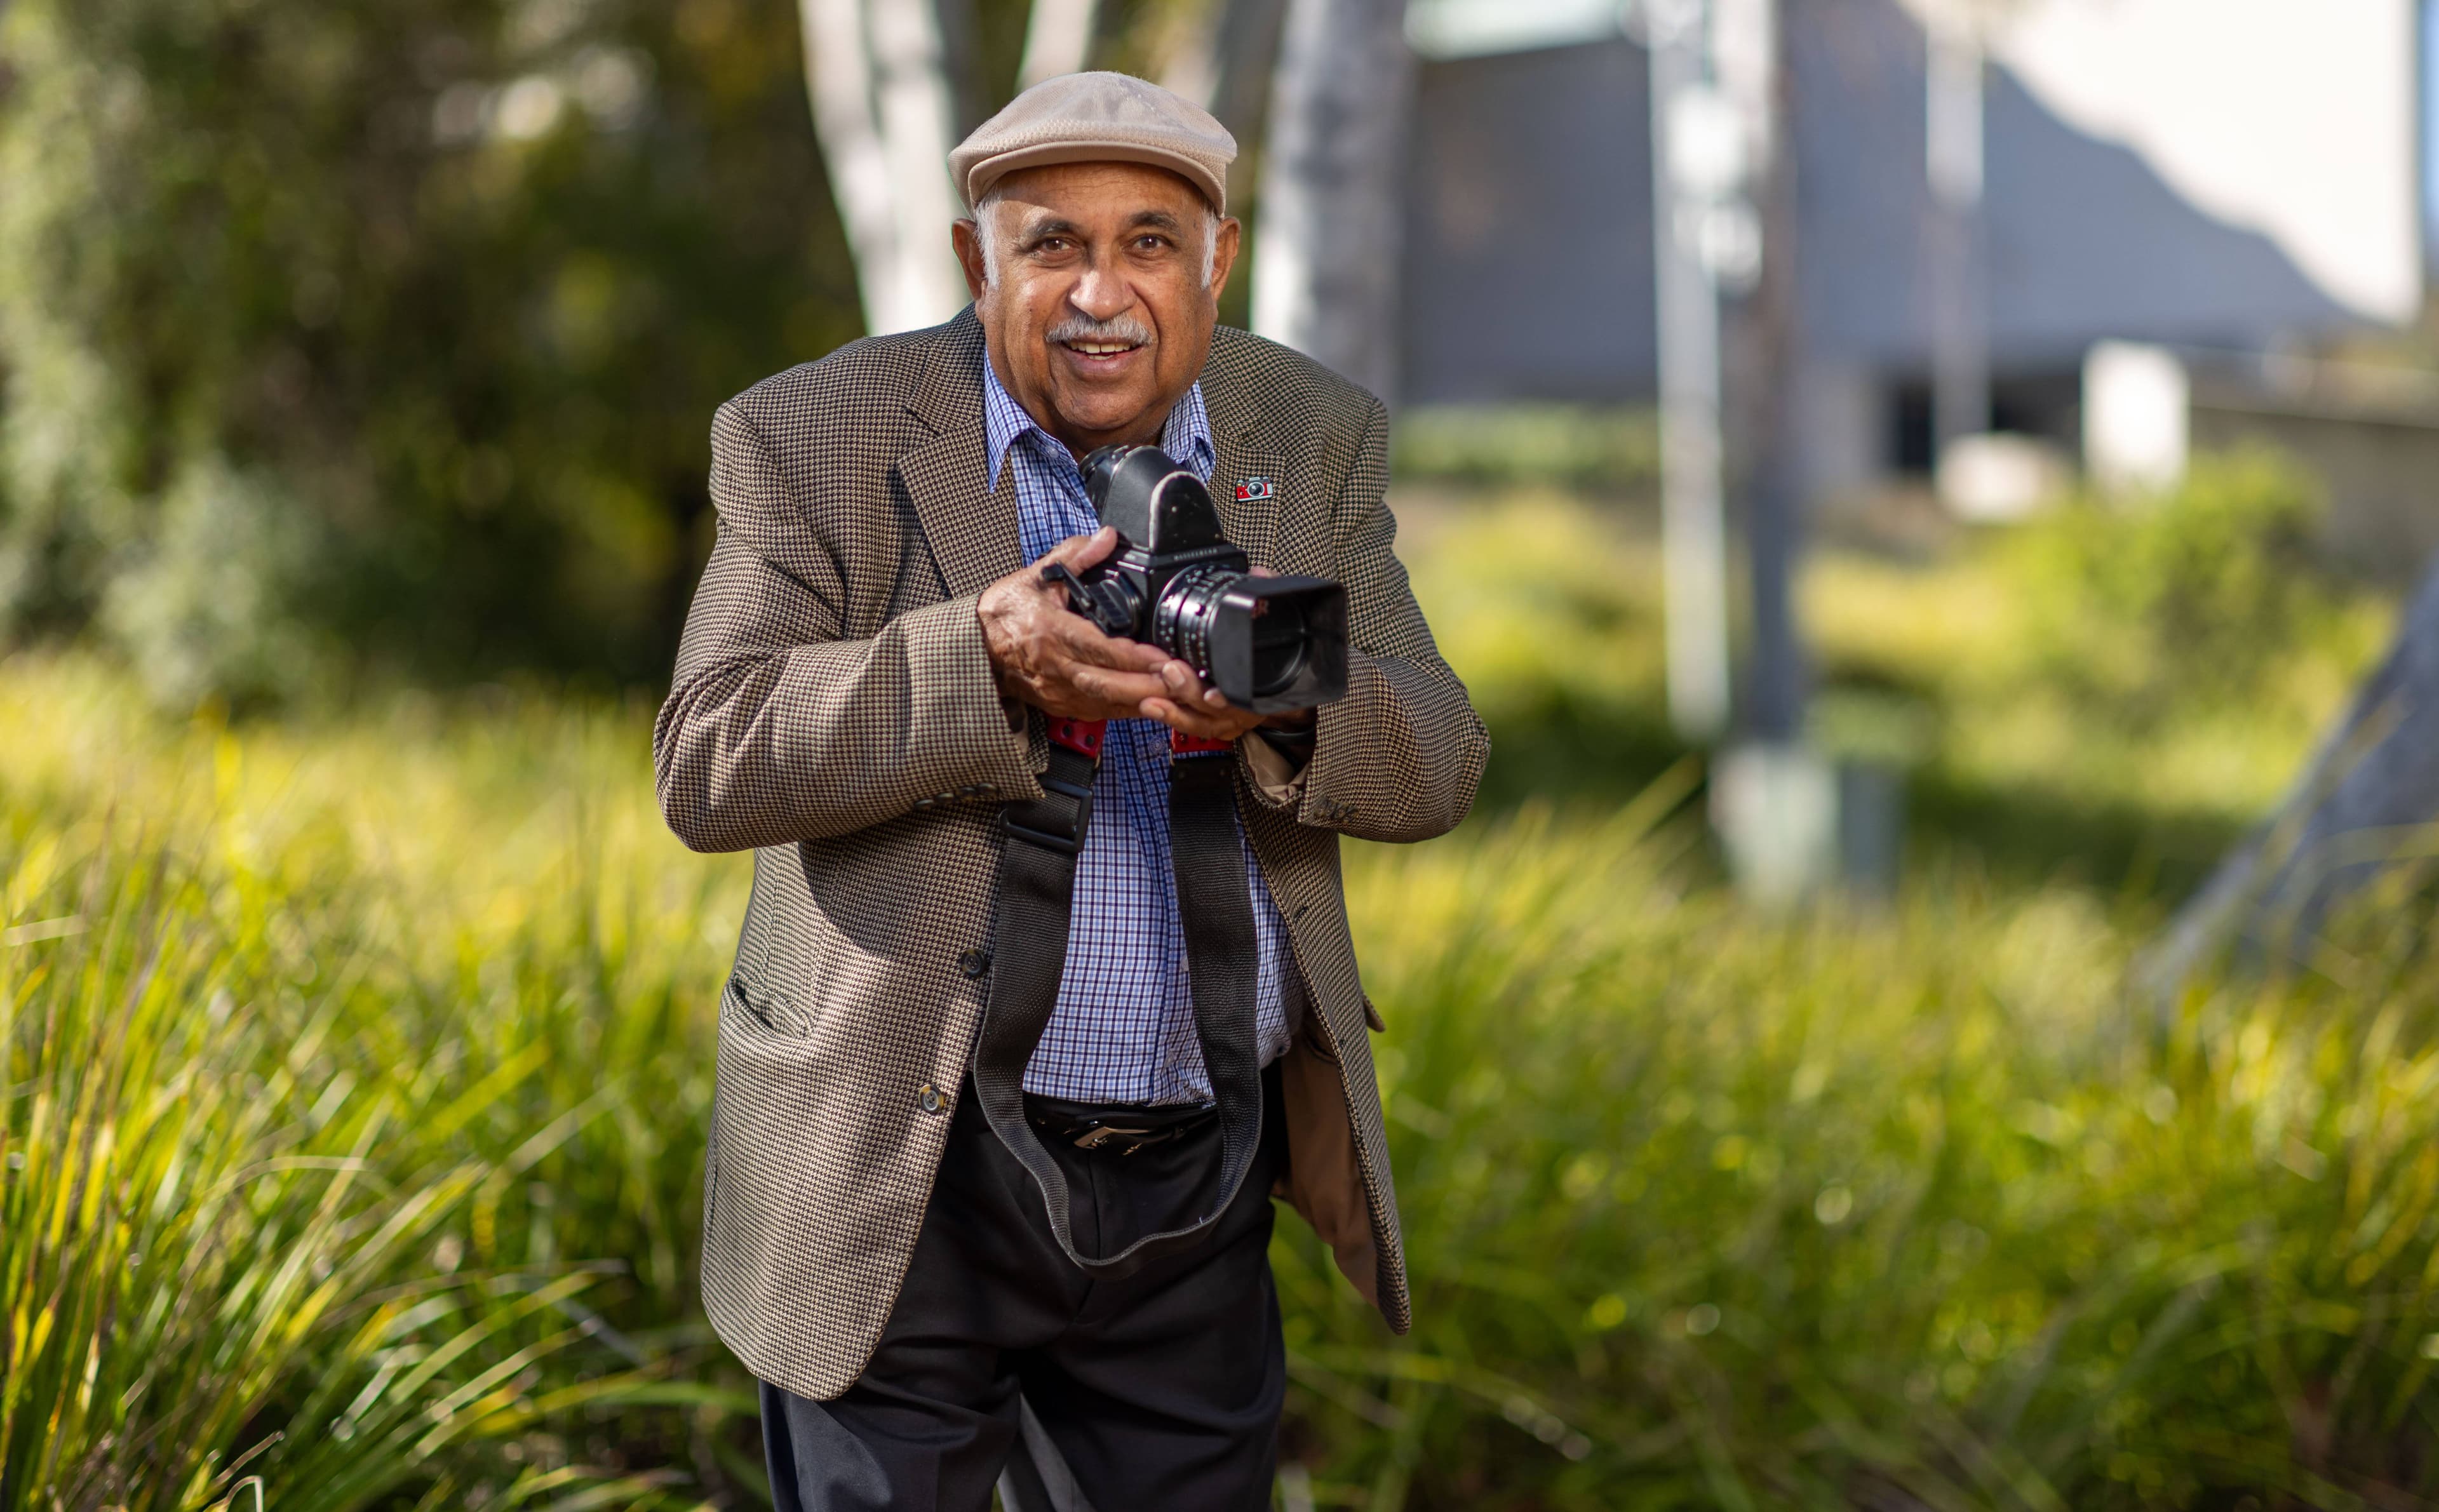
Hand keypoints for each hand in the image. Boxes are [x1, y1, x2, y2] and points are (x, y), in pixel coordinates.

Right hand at [978, 528, 1174, 720]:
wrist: (975, 646)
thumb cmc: (1005, 612)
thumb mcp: (1037, 575)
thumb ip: (1076, 556)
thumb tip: (1107, 538)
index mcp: (1051, 632)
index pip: (1100, 648)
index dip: (1135, 657)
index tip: (1164, 658)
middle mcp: (1056, 667)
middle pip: (1110, 684)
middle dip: (1150, 686)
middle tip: (1185, 681)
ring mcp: (1059, 691)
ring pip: (1109, 704)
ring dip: (1145, 702)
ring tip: (1178, 695)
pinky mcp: (1061, 705)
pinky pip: (1101, 713)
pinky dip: (1129, 711)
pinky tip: (1154, 704)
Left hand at [1138, 567, 1318, 744]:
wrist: (1272, 678)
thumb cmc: (1266, 649)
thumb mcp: (1269, 618)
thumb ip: (1265, 595)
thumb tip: (1260, 575)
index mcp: (1260, 683)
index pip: (1246, 694)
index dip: (1229, 697)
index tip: (1213, 693)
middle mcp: (1245, 706)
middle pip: (1218, 710)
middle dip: (1191, 693)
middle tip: (1171, 672)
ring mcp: (1228, 717)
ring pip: (1202, 721)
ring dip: (1177, 710)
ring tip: (1153, 699)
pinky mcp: (1210, 720)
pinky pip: (1191, 726)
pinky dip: (1172, 718)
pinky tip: (1152, 706)